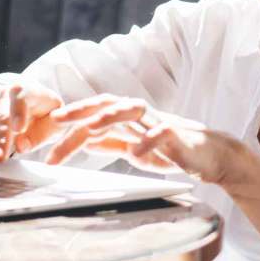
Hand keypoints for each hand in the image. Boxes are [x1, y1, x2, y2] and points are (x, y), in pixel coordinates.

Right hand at [0, 78, 63, 162]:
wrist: (31, 100)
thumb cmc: (45, 113)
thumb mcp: (53, 121)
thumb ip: (41, 134)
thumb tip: (21, 146)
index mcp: (27, 91)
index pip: (21, 96)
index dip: (19, 111)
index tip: (18, 129)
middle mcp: (5, 95)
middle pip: (0, 114)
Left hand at [45, 94, 245, 184]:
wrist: (211, 156)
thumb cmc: (172, 150)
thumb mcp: (135, 149)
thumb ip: (112, 144)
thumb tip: (84, 141)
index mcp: (128, 119)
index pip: (94, 114)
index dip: (71, 120)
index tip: (48, 133)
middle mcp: (140, 116)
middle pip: (106, 104)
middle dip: (80, 110)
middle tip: (56, 120)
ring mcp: (158, 123)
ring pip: (131, 110)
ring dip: (109, 117)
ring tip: (89, 129)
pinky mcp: (178, 136)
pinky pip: (161, 134)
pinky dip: (148, 143)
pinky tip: (136, 154)